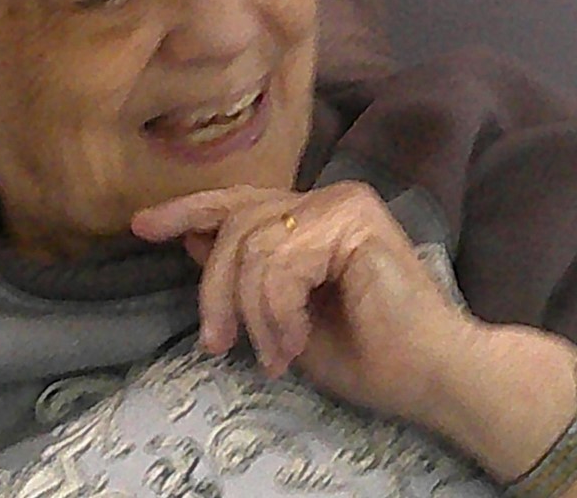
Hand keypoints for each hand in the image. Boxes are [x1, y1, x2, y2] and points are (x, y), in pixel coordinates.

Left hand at [132, 181, 476, 422]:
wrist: (435, 379)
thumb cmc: (368, 354)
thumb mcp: (283, 316)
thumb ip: (246, 275)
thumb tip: (194, 239)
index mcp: (311, 214)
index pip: (237, 202)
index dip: (186, 210)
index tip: (141, 226)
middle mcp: (326, 197)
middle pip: (234, 225)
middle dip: (214, 290)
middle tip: (216, 344)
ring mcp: (341, 203)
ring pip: (251, 248)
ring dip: (253, 314)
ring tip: (276, 354)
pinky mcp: (352, 222)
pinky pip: (279, 265)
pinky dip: (276, 312)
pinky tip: (297, 340)